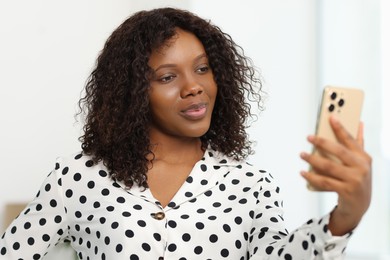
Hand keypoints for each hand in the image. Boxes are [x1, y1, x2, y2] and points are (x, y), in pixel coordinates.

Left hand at [300, 116, 371, 235]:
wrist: (360, 206)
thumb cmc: (357, 180)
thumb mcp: (361, 162)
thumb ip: (359, 143)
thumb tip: (359, 123)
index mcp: (364, 157)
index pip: (350, 139)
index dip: (340, 128)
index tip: (331, 117)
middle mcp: (361, 168)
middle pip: (338, 152)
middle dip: (322, 142)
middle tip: (309, 137)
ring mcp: (354, 180)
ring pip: (329, 167)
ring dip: (313, 159)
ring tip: (302, 154)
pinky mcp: (345, 191)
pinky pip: (325, 182)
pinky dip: (312, 177)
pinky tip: (303, 172)